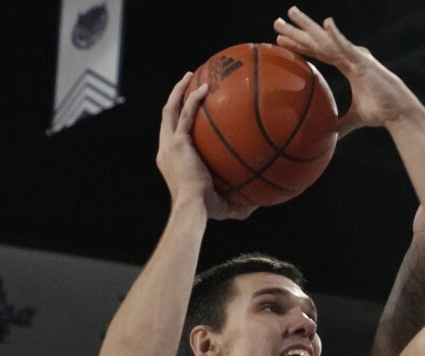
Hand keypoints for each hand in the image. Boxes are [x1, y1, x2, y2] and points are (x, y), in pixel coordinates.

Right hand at [157, 73, 255, 220]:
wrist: (192, 209)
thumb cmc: (205, 212)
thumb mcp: (223, 206)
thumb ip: (238, 202)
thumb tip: (258, 204)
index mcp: (172, 161)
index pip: (172, 135)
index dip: (178, 120)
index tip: (189, 111)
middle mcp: (166, 150)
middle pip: (167, 116)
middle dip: (175, 97)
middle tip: (187, 83)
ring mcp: (169, 144)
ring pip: (170, 109)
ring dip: (179, 90)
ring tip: (191, 75)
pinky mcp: (178, 142)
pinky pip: (186, 114)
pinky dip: (193, 99)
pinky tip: (206, 87)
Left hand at [275, 8, 418, 136]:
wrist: (398, 112)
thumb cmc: (381, 111)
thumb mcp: (355, 118)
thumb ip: (342, 124)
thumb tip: (330, 136)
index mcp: (348, 66)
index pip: (318, 53)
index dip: (300, 46)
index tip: (282, 41)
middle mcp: (350, 56)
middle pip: (318, 41)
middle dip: (297, 31)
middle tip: (277, 21)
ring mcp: (356, 56)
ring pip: (327, 39)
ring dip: (309, 26)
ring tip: (291, 13)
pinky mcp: (364, 62)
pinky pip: (346, 47)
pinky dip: (336, 35)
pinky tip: (326, 23)